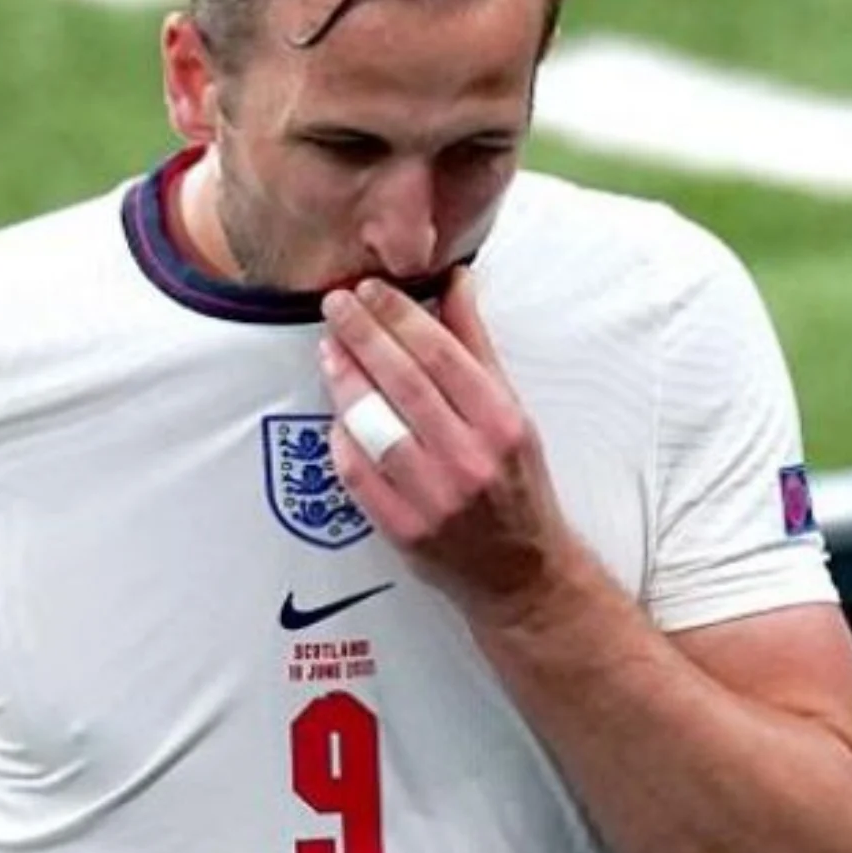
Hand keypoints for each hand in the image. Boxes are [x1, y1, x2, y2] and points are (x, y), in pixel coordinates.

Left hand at [317, 268, 584, 619]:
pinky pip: (358, 474)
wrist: (523, 572)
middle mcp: (471, 459)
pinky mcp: (405, 531)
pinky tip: (335, 412)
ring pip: (376, 427)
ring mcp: (435, 498)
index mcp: (502, 423)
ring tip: (329, 349)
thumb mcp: (512, 410)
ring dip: (345, 382)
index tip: (370, 289)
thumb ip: (476, 346)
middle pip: (404, 384)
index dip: (400, 316)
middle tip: (336, 303)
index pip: (441, 355)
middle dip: (364, 336)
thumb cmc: (515, 480)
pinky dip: (342, 439)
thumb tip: (454, 281)